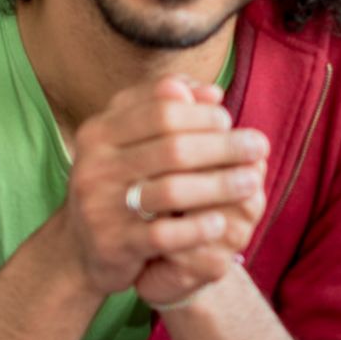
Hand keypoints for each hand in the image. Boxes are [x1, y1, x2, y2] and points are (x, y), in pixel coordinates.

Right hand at [59, 76, 265, 297]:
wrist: (81, 247)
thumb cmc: (119, 184)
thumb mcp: (132, 142)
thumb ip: (166, 110)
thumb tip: (212, 92)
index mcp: (99, 131)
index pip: (161, 110)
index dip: (201, 114)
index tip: (229, 120)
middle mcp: (94, 165)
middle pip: (173, 148)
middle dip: (223, 146)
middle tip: (259, 146)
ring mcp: (101, 206)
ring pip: (172, 190)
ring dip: (220, 185)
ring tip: (253, 181)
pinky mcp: (113, 244)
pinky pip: (164, 235)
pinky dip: (197, 228)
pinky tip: (222, 222)